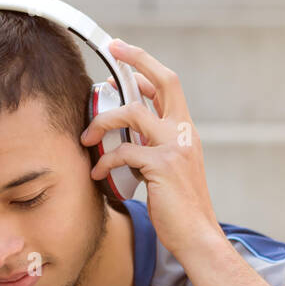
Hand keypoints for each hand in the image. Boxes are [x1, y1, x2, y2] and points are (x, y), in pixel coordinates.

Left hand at [81, 38, 225, 259]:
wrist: (198, 236)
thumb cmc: (180, 209)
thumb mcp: (172, 171)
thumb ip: (156, 150)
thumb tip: (128, 139)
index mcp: (186, 131)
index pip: (169, 86)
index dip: (146, 66)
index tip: (123, 55)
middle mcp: (184, 133)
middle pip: (164, 81)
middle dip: (137, 59)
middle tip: (112, 49)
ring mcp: (175, 147)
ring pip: (133, 113)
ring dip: (103, 121)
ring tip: (86, 137)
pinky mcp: (162, 166)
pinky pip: (123, 152)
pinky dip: (105, 161)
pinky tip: (97, 174)